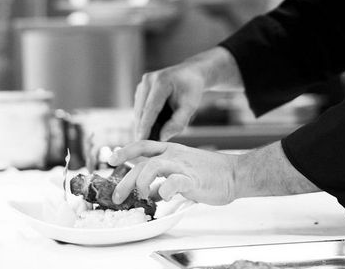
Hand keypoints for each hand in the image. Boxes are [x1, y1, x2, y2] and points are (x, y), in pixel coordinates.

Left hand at [109, 141, 237, 205]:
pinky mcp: (193, 179)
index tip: (110, 159)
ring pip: (153, 168)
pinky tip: (164, 198)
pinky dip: (165, 191)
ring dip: (141, 183)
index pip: (143, 145)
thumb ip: (164, 180)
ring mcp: (183, 165)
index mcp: (171, 150)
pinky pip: (174, 182)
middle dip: (125, 180)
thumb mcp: (182, 172)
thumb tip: (150, 194)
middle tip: (117, 196)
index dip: (125, 151)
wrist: (234, 173)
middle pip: (142, 163)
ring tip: (141, 196)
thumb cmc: (210, 174)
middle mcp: (174, 155)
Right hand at [133, 64, 204, 140]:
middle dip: (143, 128)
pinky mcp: (141, 88)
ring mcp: (143, 83)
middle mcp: (148, 80)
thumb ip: (178, 122)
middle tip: (145, 147)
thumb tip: (162, 137)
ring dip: (143, 124)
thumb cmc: (192, 89)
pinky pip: (140, 107)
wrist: (191, 74)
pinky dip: (145, 118)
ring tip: (150, 138)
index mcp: (161, 82)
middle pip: (141, 110)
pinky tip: (152, 128)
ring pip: (138, 110)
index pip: (150, 108)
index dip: (145, 126)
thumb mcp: (191, 106)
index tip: (141, 141)